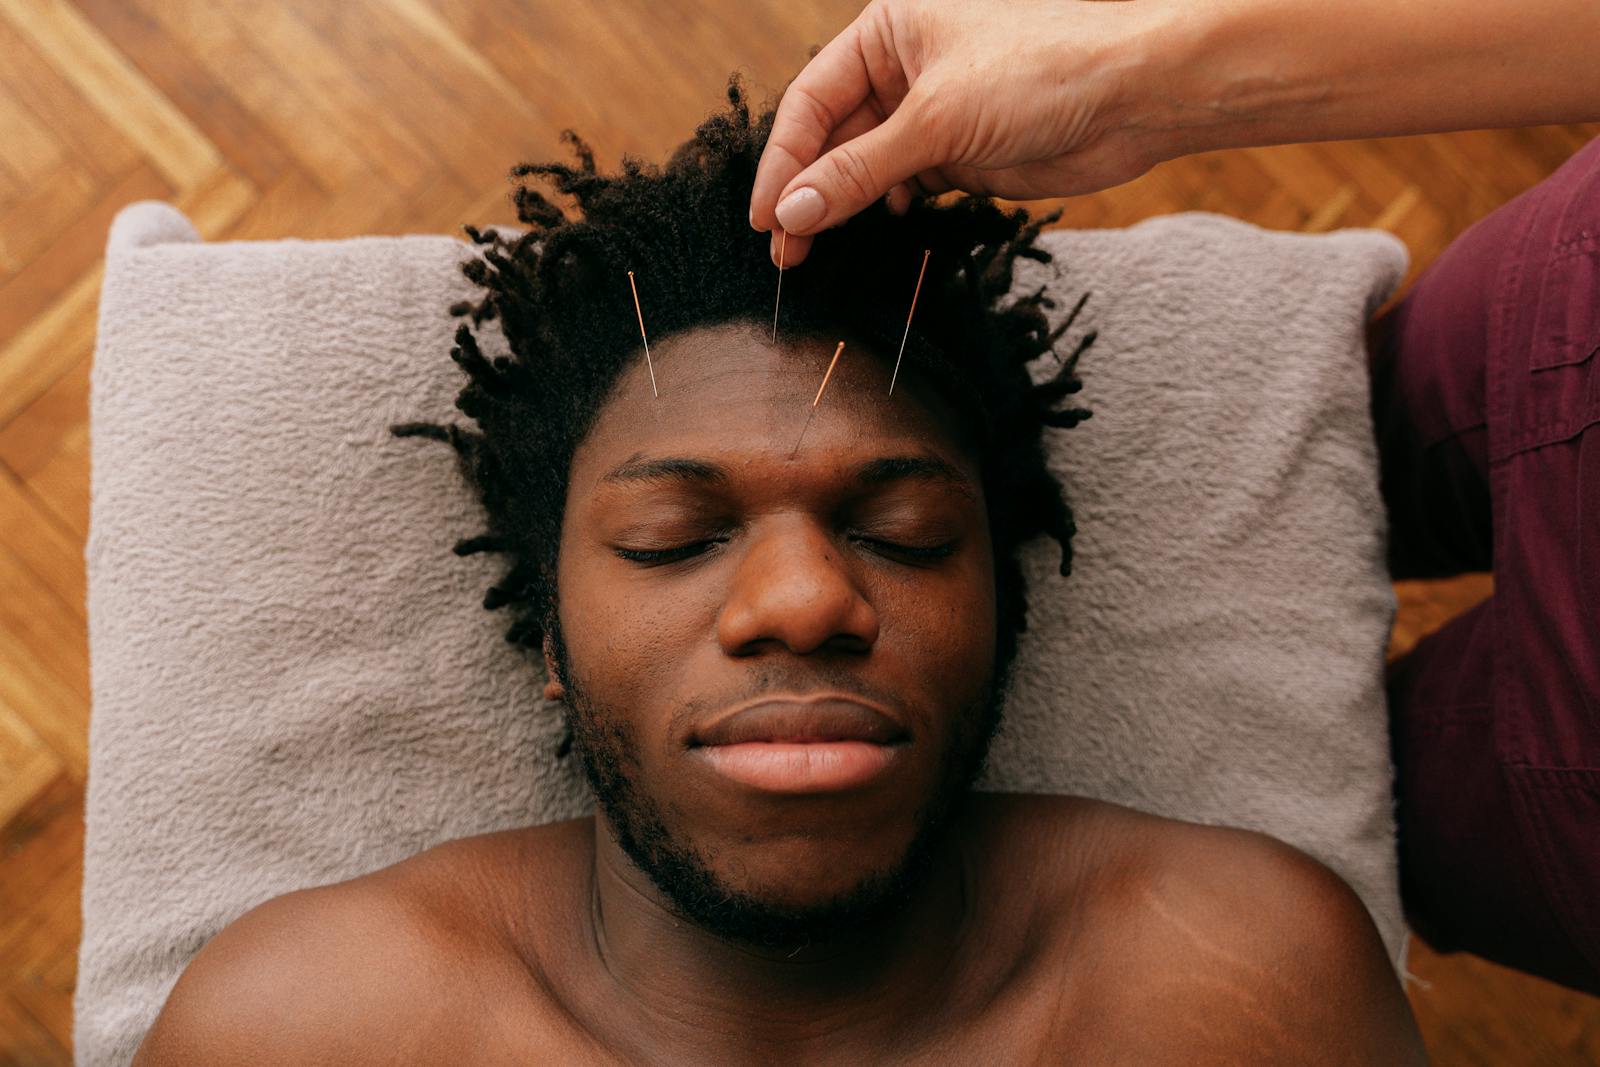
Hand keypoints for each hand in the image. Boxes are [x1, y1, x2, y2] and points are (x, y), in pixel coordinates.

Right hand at [748, 0, 1167, 266]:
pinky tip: (884, 227)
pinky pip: (902, 187)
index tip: (764, 218)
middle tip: (785, 252)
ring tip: (815, 252)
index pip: (810, 100)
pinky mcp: (959, 154)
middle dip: (807, 191)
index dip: (783, 160)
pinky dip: (886, 210)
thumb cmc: (1040, 72)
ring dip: (841, 208)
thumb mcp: (937, 120)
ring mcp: (931, 114)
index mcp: (887, 31)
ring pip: (864, 167)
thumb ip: (860, 170)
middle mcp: (902, 68)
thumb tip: (793, 211)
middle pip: (832, 137)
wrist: (1133, 97)